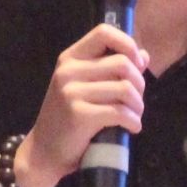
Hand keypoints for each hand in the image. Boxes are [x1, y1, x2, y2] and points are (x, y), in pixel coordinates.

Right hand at [20, 23, 150, 186]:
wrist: (44, 153)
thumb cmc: (67, 120)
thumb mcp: (84, 88)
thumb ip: (110, 70)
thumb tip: (143, 55)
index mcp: (70, 58)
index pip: (104, 33)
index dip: (128, 44)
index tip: (137, 64)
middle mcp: (68, 71)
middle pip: (122, 63)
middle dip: (139, 83)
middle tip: (136, 101)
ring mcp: (72, 92)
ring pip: (125, 88)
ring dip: (138, 105)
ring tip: (134, 116)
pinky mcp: (79, 115)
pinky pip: (120, 112)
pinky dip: (133, 121)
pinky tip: (132, 128)